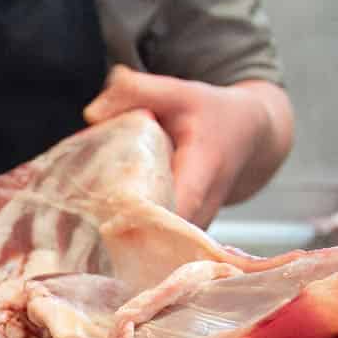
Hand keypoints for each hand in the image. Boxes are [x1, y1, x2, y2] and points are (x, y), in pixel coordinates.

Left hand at [83, 66, 293, 226]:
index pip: (178, 206)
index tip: (107, 220)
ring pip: (162, 245)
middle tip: (85, 230)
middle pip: (164, 236)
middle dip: (125, 235)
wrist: (252, 135)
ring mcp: (199, 226)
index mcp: (204, 169)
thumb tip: (92, 113)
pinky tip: (108, 231)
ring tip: (92, 232)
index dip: (143, 218)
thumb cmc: (212, 114)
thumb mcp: (179, 92)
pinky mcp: (191, 234)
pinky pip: (162, 244)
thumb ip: (137, 91)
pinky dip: (137, 239)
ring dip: (129, 240)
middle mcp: (206, 206)